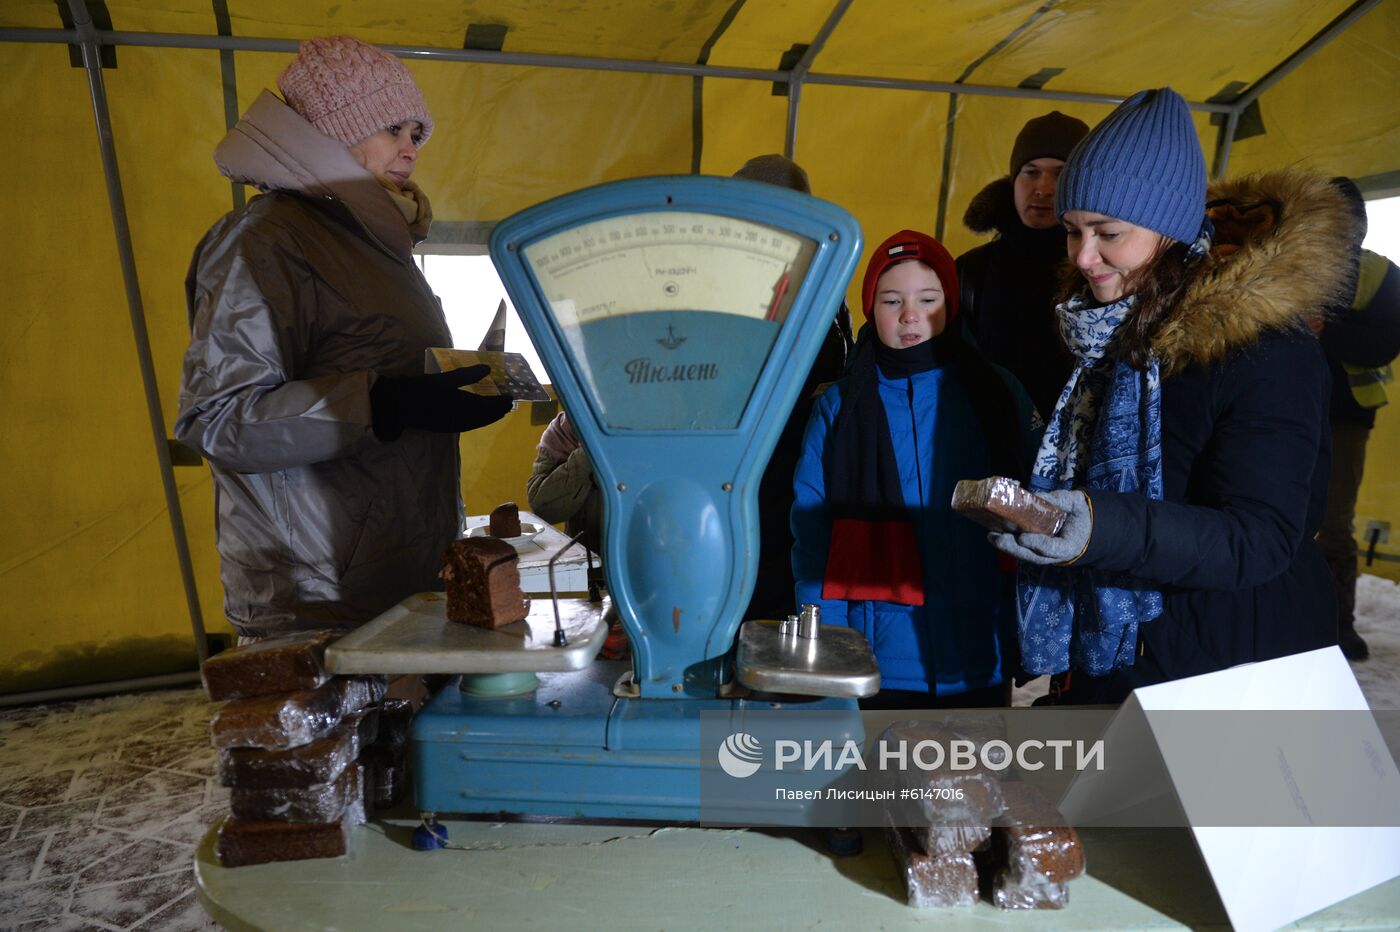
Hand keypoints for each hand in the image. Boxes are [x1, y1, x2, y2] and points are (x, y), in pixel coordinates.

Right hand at [371, 365, 513, 440]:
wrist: (399, 406)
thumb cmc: (422, 389)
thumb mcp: (446, 379)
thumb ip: (468, 375)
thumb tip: (488, 368)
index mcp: (466, 407)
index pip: (491, 406)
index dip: (502, 402)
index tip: (511, 396)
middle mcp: (465, 420)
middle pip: (488, 417)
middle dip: (499, 410)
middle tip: (508, 403)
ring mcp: (456, 426)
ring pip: (479, 422)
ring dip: (490, 416)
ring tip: (498, 410)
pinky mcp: (448, 428)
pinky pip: (470, 425)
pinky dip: (479, 420)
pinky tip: (478, 415)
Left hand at [987, 489, 1091, 565]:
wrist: (1085, 528)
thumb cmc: (1080, 514)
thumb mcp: (1076, 503)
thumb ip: (1060, 500)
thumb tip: (1035, 496)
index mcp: (1070, 545)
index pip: (1052, 548)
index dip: (1037, 544)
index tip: (1022, 538)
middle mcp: (1056, 556)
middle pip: (1033, 557)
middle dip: (1014, 548)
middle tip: (998, 538)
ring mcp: (1045, 556)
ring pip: (1025, 555)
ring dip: (1007, 547)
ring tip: (992, 537)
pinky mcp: (1036, 552)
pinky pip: (1022, 550)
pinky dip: (1009, 544)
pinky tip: (995, 535)